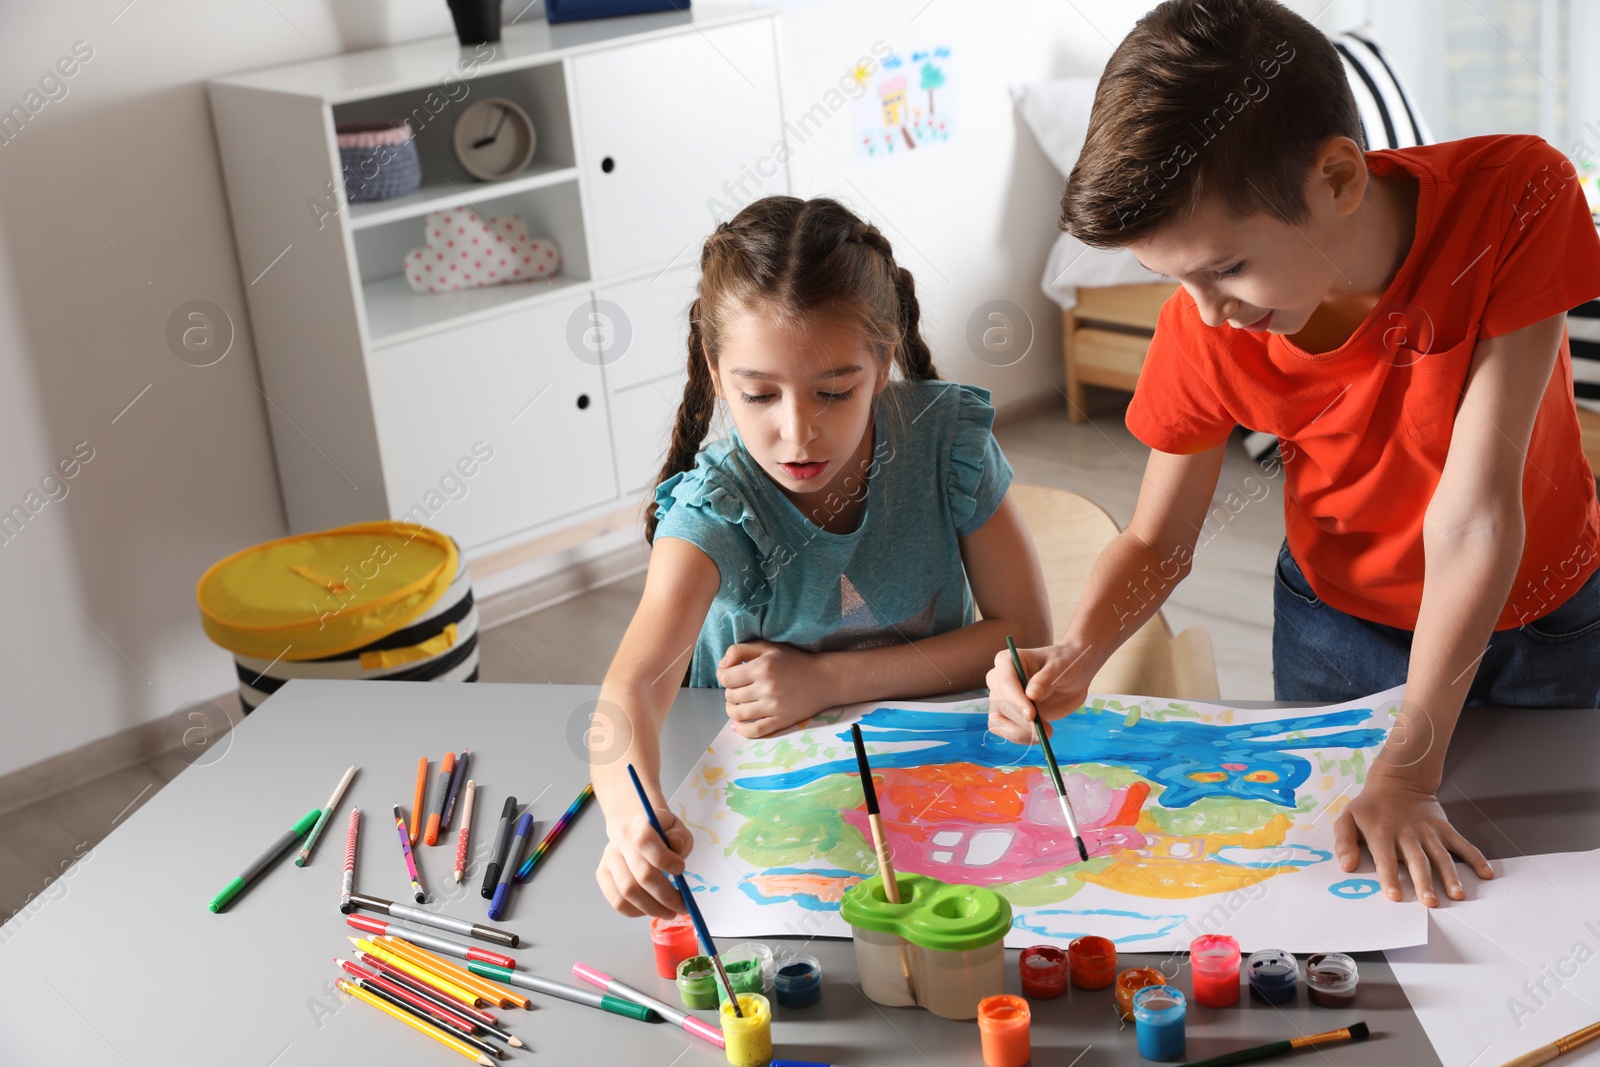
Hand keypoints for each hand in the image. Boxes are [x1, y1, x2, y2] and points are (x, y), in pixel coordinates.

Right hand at [595, 803, 693, 919]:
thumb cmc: (660, 831)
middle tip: (682, 906)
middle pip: (640, 874)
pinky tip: (651, 909)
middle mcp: (619, 841)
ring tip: (669, 912)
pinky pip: (617, 901)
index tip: (681, 869)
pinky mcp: (603, 874)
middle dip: (666, 895)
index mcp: (638, 824)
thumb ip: (680, 837)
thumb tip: (676, 846)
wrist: (635, 827)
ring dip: (653, 908)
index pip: (645, 842)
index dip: (665, 859)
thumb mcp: (676, 827)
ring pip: (628, 892)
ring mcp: (608, 859)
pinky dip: (636, 911)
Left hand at [716, 641, 831, 737]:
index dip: (724, 676)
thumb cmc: (794, 661)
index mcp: (762, 667)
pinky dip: (741, 730)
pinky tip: (739, 724)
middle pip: (730, 696)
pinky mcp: (781, 721)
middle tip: (740, 688)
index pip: (726, 677)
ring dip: (733, 709)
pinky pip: (754, 731)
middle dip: (730, 692)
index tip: (731, 675)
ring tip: (739, 703)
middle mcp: (767, 688)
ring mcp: (774, 707)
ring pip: (738, 714)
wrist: (824, 679)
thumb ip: (741, 650)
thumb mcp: (768, 647)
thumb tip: (721, 665)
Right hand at [985, 641, 1094, 743]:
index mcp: (1006, 661)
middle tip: (1046, 730)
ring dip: (1019, 733)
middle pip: (1001, 704)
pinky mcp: (1010, 715)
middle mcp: (998, 679)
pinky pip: (1006, 731)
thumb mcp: (1061, 667)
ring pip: (998, 721)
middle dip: (1021, 721)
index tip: (1032, 715)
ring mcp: (1002, 699)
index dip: (1016, 700)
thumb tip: (1031, 694)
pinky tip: (1040, 736)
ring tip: (1044, 734)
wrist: (1073, 677)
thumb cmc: (1066, 664)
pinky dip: (1021, 737)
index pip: (1004, 683)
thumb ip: (1046, 679)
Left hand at [1333, 768, 1493, 906]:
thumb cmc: (1370, 808)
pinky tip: (1486, 873)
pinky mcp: (1445, 829)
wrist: (1397, 782)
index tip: (1394, 896)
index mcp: (1381, 833)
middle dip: (1424, 882)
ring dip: (1451, 876)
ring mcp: (1429, 832)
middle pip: (1417, 860)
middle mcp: (1407, 834)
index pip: (1384, 858)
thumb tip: (1346, 866)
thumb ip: (1344, 842)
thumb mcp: (1347, 818)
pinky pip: (1463, 844)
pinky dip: (1476, 858)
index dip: (1389, 877)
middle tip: (1430, 902)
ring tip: (1458, 895)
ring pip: (1442, 856)